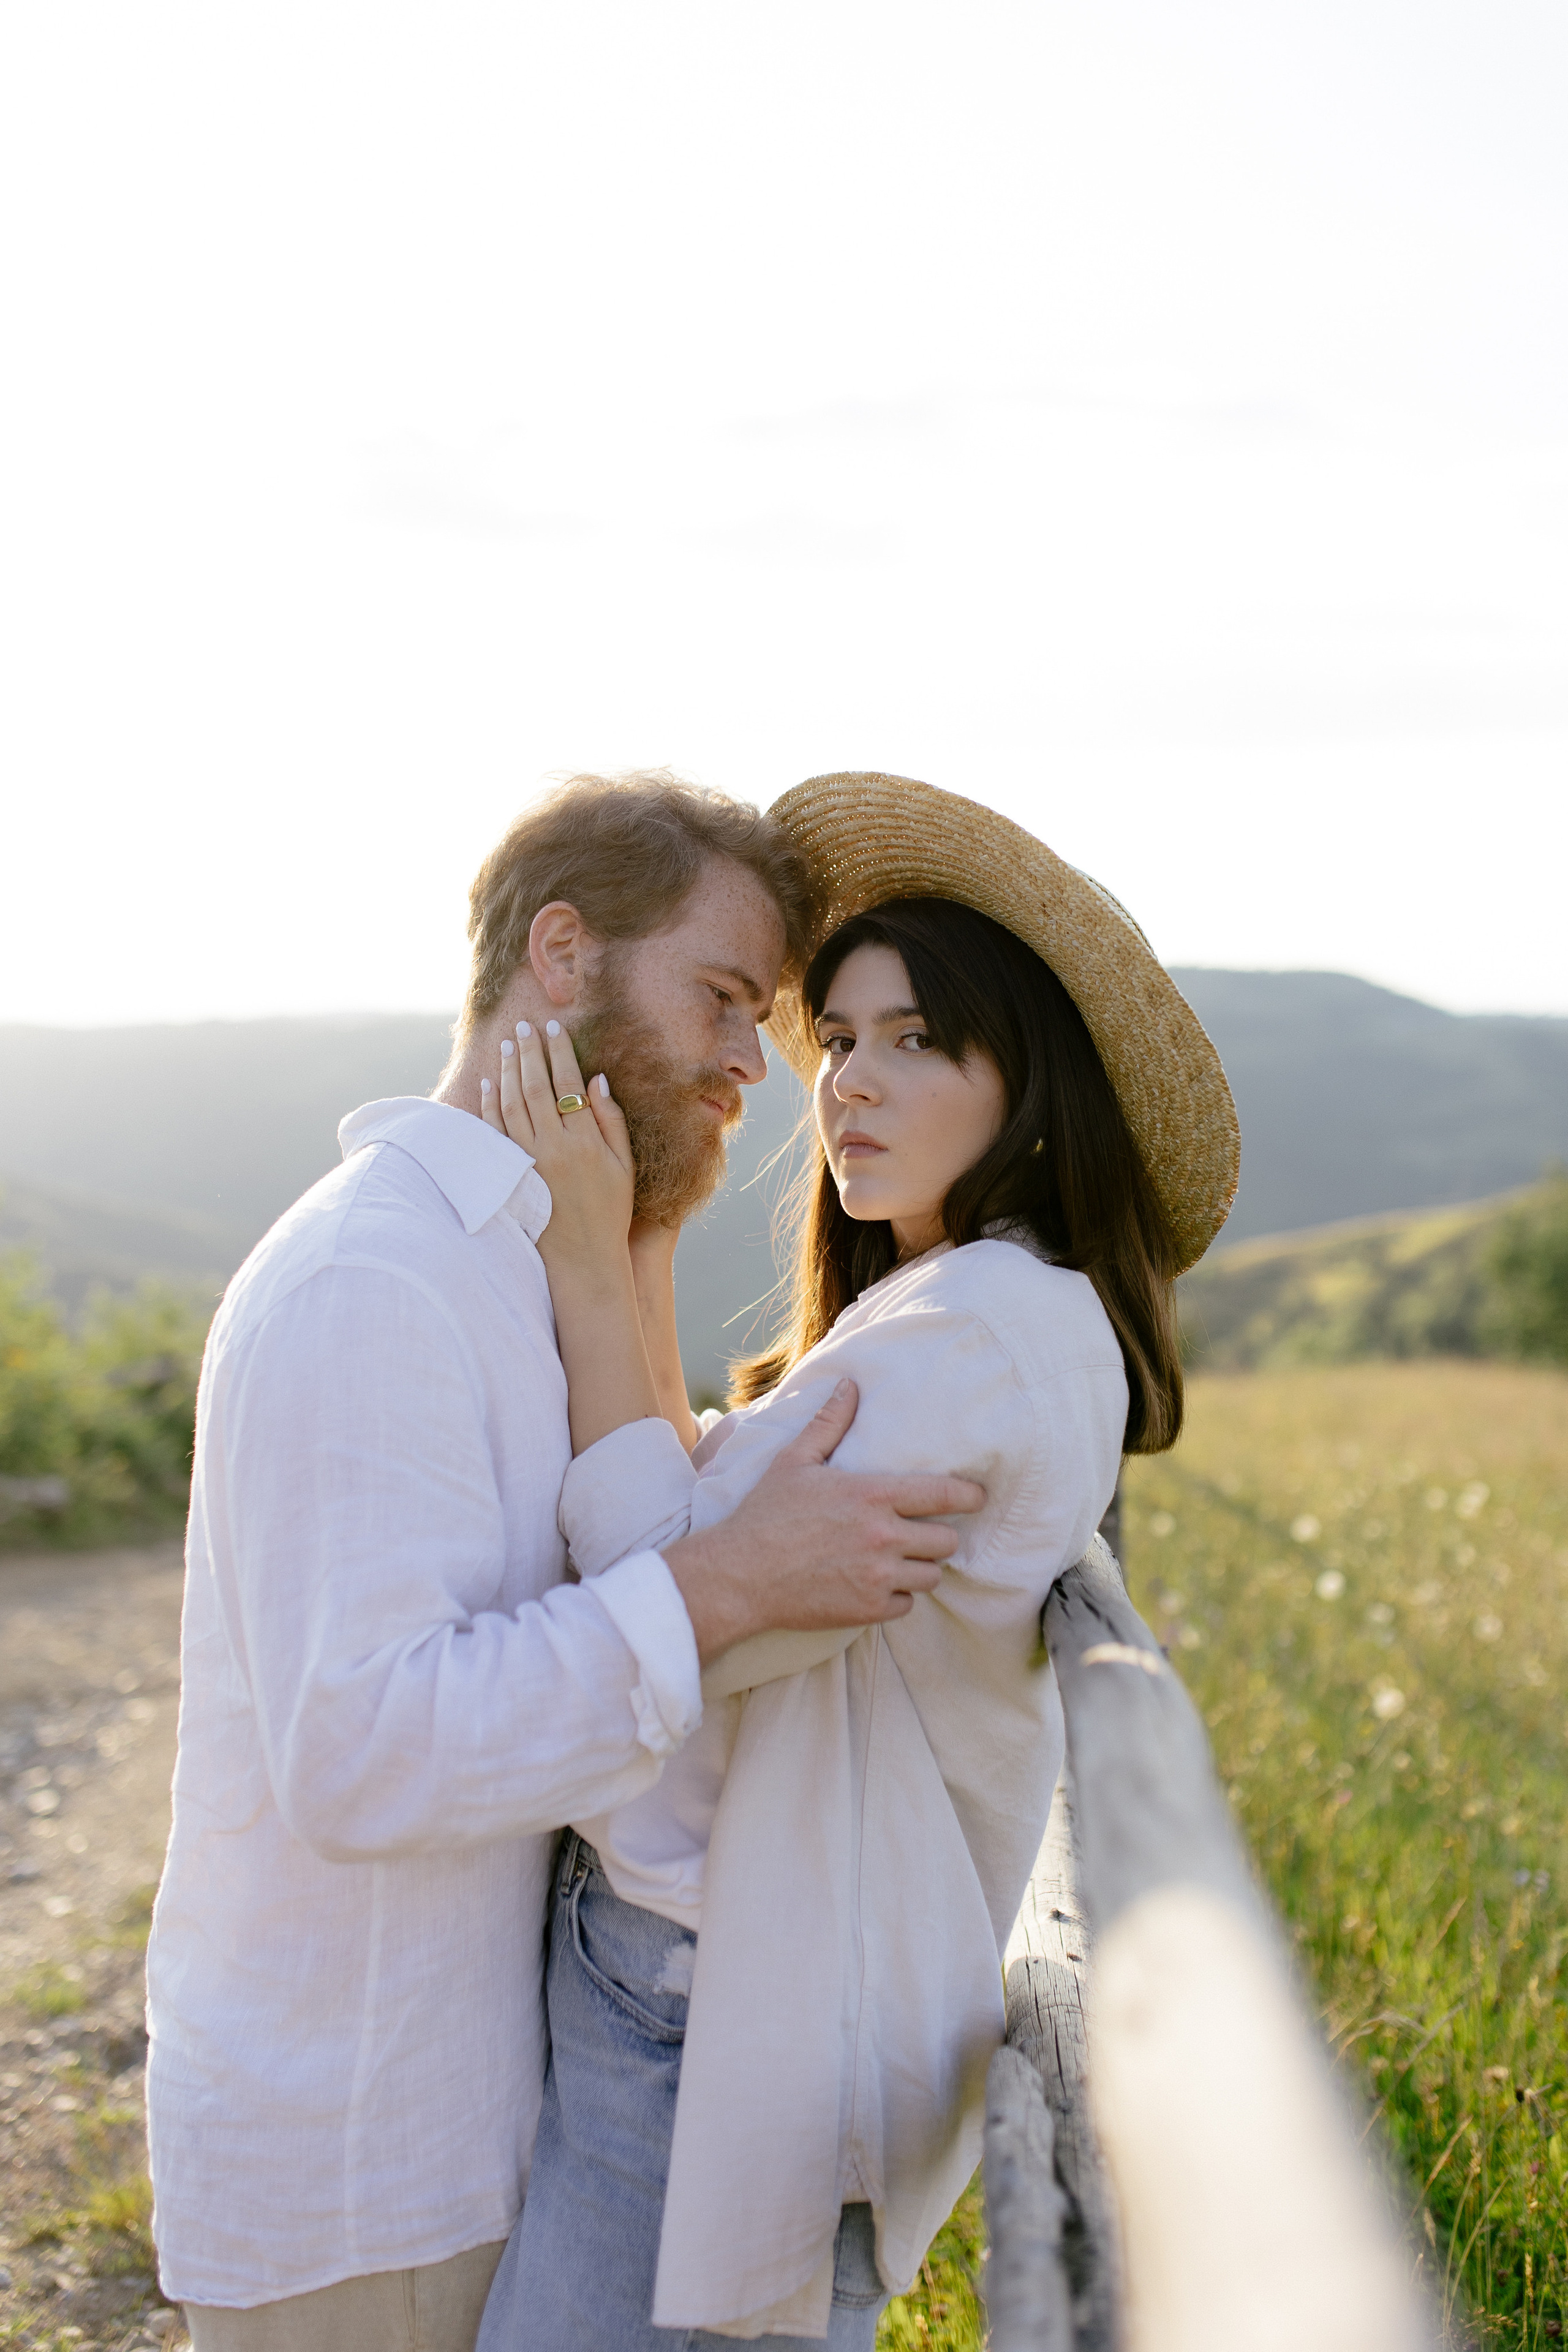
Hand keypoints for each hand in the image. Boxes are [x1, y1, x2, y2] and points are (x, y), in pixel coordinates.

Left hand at [481, 1020, 633, 1278]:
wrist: (582, 1258)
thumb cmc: (610, 1210)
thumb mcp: (623, 1165)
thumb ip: (611, 1119)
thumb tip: (595, 1078)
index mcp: (585, 1142)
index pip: (568, 1083)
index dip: (560, 1051)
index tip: (554, 1027)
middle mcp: (553, 1148)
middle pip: (536, 1087)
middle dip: (529, 1052)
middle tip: (524, 1025)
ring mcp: (528, 1162)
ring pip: (512, 1105)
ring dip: (508, 1071)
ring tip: (507, 1045)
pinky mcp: (512, 1176)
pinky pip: (495, 1133)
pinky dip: (489, 1105)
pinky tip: (488, 1084)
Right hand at [660, 1379, 985, 1664]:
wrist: (739, 1576)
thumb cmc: (765, 1515)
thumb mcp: (795, 1461)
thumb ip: (829, 1424)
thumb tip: (849, 1385)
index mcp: (871, 1495)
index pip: (943, 1495)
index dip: (969, 1496)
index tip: (977, 1497)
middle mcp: (883, 1537)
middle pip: (946, 1541)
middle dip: (938, 1536)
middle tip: (921, 1532)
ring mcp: (878, 1577)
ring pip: (931, 1575)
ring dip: (919, 1567)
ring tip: (898, 1558)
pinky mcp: (868, 1610)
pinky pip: (906, 1605)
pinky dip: (897, 1597)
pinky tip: (875, 1584)